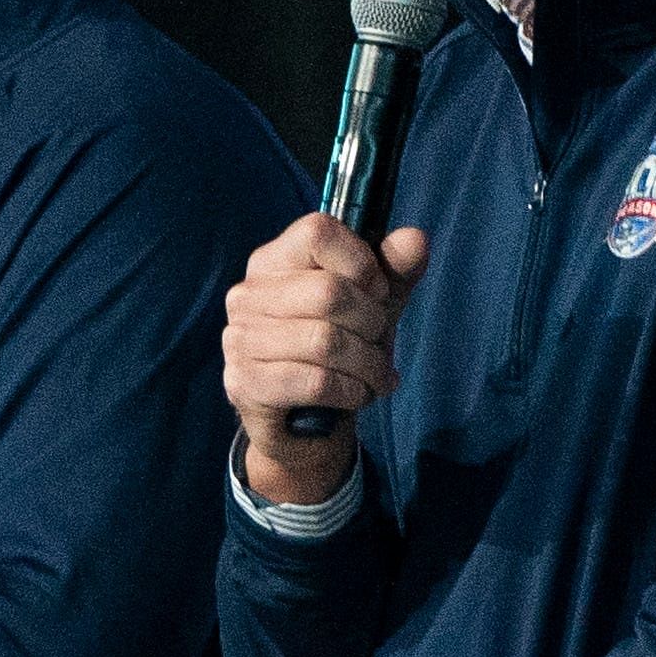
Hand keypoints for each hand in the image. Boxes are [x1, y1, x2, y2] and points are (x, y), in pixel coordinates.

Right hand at [220, 216, 431, 505]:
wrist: (308, 424)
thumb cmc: (342, 350)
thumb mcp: (375, 304)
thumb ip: (395, 269)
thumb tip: (416, 239)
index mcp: (274, 261)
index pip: (317, 232)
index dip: (361, 262)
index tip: (376, 291)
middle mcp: (247, 294)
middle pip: (329, 291)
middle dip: (372, 323)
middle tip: (378, 342)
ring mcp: (239, 340)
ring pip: (326, 341)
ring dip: (368, 364)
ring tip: (376, 375)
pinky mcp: (244, 384)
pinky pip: (316, 382)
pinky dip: (351, 391)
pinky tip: (357, 395)